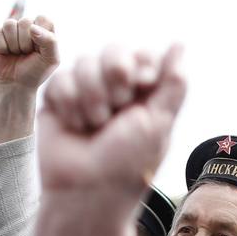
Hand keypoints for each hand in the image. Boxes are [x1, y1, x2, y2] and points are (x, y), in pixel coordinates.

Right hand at [0, 15, 58, 91]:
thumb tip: (32, 28)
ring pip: (9, 24)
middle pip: (24, 22)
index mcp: (44, 28)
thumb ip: (50, 41)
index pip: (42, 19)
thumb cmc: (36, 72)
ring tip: (17, 53)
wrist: (16, 85)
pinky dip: (2, 47)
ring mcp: (12, 29)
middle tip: (26, 54)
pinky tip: (6, 53)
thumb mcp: (51, 59)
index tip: (40, 50)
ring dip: (13, 45)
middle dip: (25, 43)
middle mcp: (28, 26)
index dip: (40, 34)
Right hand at [30, 45, 185, 235]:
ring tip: (94, 125)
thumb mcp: (158, 123)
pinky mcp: (57, 101)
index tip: (143, 83)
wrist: (85, 193)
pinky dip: (68, 103)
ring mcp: (85, 94)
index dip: (141, 64)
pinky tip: (74, 126)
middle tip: (118, 106)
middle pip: (113, 50)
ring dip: (91, 94)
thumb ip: (172, 83)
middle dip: (115, 75)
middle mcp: (114, 91)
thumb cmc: (127, 165)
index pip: (142, 54)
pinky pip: (59, 78)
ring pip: (84, 62)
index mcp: (143, 95)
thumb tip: (179, 43)